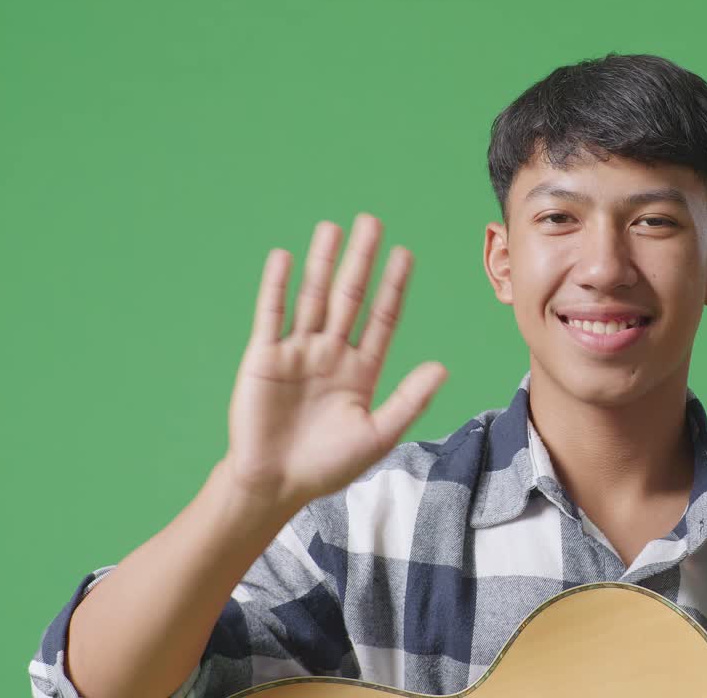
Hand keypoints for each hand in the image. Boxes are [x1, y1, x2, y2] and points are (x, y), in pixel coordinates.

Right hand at [225, 213, 447, 510]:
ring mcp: (297, 353)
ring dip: (322, 263)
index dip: (393, 286)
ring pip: (313, 298)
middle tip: (372, 222)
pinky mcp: (264, 358)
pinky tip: (285, 258)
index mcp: (361, 370)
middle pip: (349, 296)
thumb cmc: (328, 466)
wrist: (275, 484)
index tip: (405, 254)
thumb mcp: (378, 434)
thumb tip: (443, 367)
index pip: (382, 318)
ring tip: (332, 228)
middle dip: (361, 260)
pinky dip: (277, 286)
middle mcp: (331, 354)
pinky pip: (271, 315)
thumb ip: (409, 400)